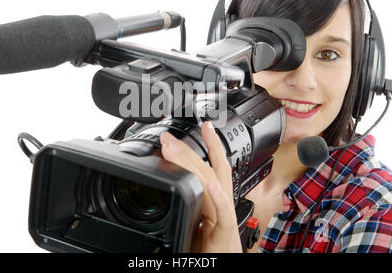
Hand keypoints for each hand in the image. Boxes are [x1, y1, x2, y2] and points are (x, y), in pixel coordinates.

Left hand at [160, 121, 241, 252]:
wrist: (222, 268)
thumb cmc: (209, 253)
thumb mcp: (190, 227)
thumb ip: (184, 210)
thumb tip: (165, 195)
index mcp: (212, 204)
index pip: (209, 169)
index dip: (200, 149)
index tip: (189, 131)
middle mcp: (220, 207)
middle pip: (211, 169)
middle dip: (193, 148)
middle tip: (171, 135)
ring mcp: (224, 220)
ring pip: (213, 184)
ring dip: (193, 163)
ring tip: (174, 149)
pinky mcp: (225, 236)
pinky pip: (223, 214)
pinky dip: (218, 197)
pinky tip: (209, 183)